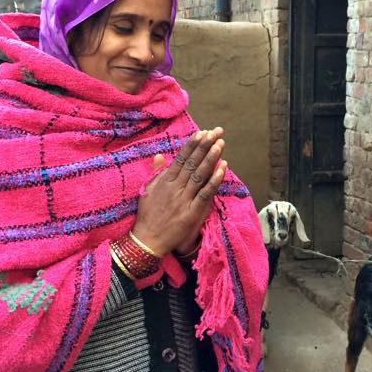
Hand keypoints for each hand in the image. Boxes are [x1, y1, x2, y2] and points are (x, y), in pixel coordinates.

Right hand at [132, 128, 226, 257]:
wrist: (148, 240)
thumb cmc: (148, 215)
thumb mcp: (148, 190)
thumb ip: (156, 172)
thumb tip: (160, 155)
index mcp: (164, 181)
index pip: (181, 158)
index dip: (192, 145)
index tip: (202, 132)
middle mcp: (174, 187)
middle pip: (192, 163)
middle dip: (205, 146)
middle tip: (216, 131)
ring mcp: (184, 199)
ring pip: (199, 174)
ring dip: (211, 158)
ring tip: (220, 144)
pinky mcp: (192, 212)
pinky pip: (205, 193)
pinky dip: (214, 180)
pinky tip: (223, 168)